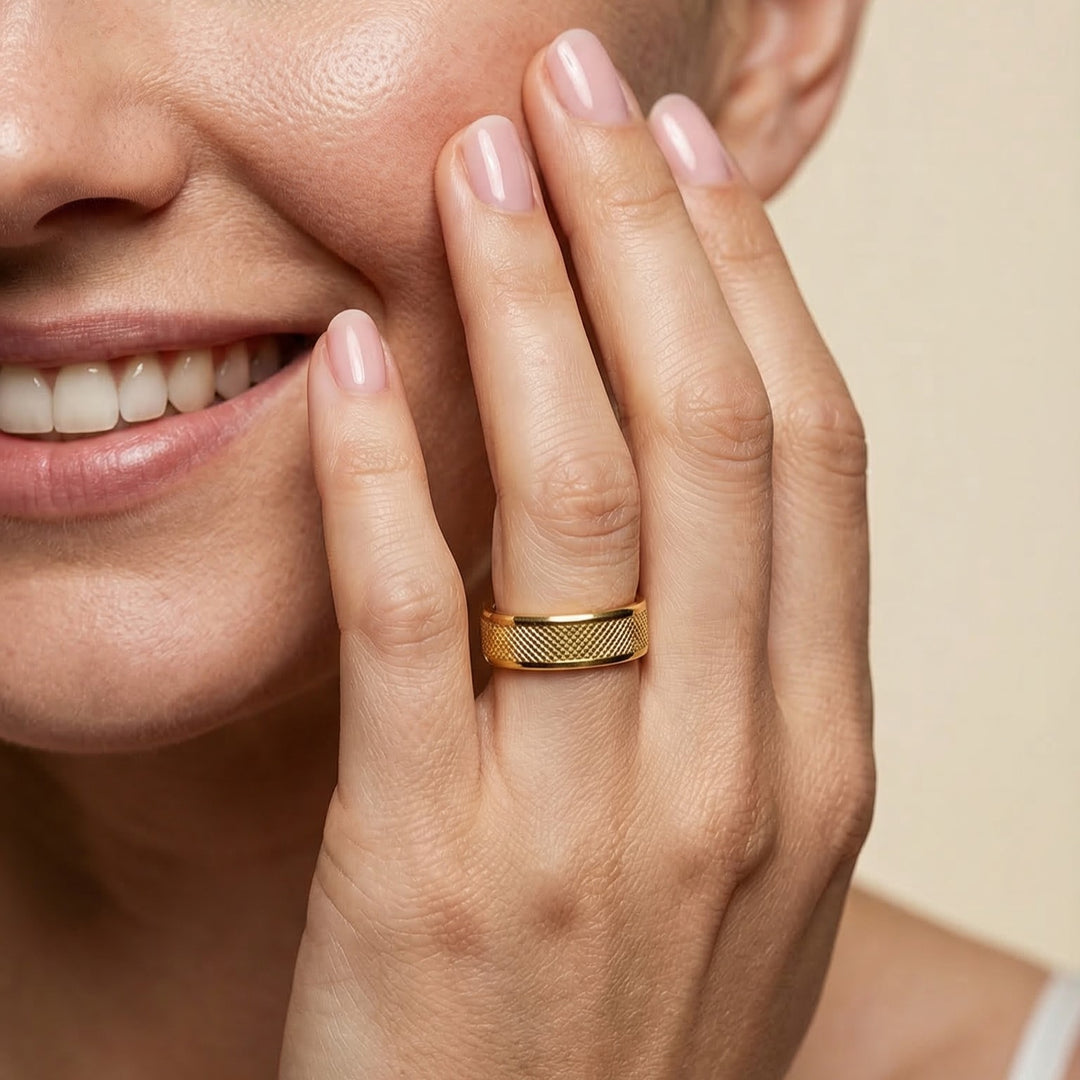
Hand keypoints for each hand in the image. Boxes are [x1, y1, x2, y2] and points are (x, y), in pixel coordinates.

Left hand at [279, 27, 873, 1079]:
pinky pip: (412, 619)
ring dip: (527, 302)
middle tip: (580, 94)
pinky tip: (350, 354)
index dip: (751, 281)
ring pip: (580, 495)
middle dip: (644, 236)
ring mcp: (585, 815)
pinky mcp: (428, 860)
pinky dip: (381, 468)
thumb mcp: (737, 851)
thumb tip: (689, 483)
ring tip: (479, 166)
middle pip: (711, 433)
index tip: (686, 163)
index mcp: (817, 753)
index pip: (812, 454)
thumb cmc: (632, 1018)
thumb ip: (732, 676)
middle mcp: (730, 765)